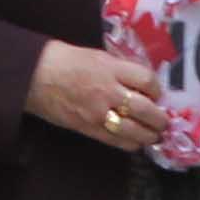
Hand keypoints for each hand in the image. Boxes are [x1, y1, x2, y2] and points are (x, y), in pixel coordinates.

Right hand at [27, 40, 164, 152]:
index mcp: (112, 69)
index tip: (157, 94)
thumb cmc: (65, 60)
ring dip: (149, 135)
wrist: (36, 76)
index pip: (147, 81)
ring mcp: (99, 113)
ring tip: (153, 135)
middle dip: (160, 119)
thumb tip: (139, 81)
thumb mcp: (98, 56)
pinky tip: (135, 141)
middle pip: (146, 110)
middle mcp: (109, 92)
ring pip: (135, 131)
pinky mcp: (89, 129)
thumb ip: (119, 68)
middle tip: (163, 121)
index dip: (158, 90)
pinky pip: (117, 141)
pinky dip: (131, 143)